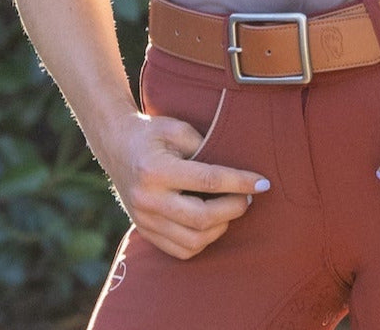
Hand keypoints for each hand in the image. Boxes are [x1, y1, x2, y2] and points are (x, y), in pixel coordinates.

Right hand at [98, 107, 270, 258]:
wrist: (116, 146)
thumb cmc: (152, 133)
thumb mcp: (177, 128)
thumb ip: (205, 146)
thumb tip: (238, 169)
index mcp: (156, 170)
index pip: (208, 180)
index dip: (239, 182)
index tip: (263, 183)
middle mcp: (148, 200)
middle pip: (202, 218)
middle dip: (234, 209)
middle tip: (249, 197)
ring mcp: (144, 220)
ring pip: (193, 241)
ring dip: (221, 227)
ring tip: (232, 208)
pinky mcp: (145, 231)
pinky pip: (180, 250)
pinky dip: (203, 241)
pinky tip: (213, 223)